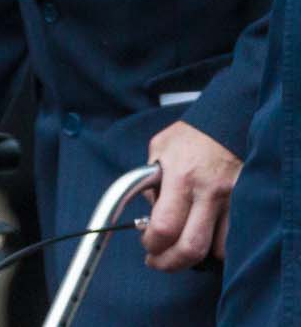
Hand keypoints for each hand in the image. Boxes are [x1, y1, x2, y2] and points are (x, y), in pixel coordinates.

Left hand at [142, 120, 239, 269]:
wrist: (225, 125)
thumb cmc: (187, 138)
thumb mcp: (156, 152)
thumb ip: (149, 184)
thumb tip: (149, 214)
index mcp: (180, 178)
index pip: (165, 226)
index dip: (152, 244)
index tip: (146, 244)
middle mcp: (208, 193)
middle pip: (192, 248)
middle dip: (170, 263)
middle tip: (158, 261)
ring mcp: (230, 201)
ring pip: (215, 250)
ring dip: (194, 256)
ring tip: (178, 249)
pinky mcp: (243, 205)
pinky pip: (231, 240)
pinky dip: (216, 247)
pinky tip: (201, 239)